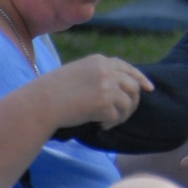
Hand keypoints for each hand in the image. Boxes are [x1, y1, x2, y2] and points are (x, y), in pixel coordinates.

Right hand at [34, 55, 151, 129]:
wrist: (39, 104)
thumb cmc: (51, 92)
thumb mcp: (77, 74)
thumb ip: (97, 75)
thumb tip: (118, 87)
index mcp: (99, 61)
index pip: (127, 68)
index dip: (140, 79)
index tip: (149, 88)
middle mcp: (107, 70)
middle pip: (133, 86)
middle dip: (132, 102)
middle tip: (123, 114)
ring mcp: (107, 85)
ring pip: (129, 103)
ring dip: (122, 115)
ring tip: (109, 122)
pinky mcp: (105, 102)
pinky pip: (117, 116)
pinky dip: (111, 124)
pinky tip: (100, 126)